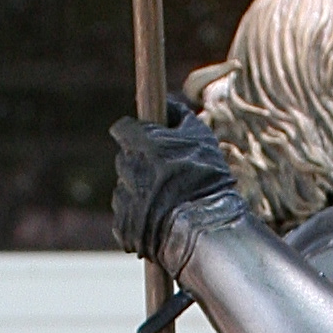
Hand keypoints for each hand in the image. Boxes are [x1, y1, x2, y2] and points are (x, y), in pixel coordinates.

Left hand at [110, 112, 249, 270]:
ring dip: (139, 192)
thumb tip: (167, 102)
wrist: (208, 230)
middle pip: (126, 160)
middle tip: (164, 174)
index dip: (133, 133)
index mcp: (144, 144)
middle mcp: (130, 169)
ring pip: (125, 189)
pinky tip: (160, 222)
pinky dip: (138, 219)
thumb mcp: (202, 138)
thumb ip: (180, 116)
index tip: (144, 138)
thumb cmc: (208, 180)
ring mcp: (125, 199)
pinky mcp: (123, 227)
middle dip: (140, 164)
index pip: (123, 129)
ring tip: (167, 202)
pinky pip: (125, 217)